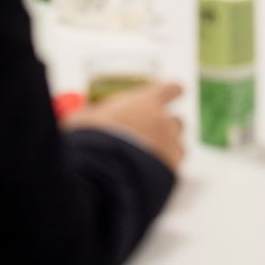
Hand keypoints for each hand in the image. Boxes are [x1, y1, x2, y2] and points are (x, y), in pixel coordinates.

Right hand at [65, 81, 184, 173]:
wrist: (103, 174)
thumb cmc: (93, 140)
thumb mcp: (87, 119)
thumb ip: (98, 114)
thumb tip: (92, 116)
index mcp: (147, 102)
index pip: (171, 89)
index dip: (171, 91)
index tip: (171, 92)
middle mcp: (164, 123)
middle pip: (176, 120)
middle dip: (165, 126)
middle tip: (148, 133)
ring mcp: (170, 149)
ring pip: (177, 146)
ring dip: (166, 149)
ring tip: (146, 157)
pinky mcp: (171, 174)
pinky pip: (173, 169)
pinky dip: (163, 170)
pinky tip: (146, 173)